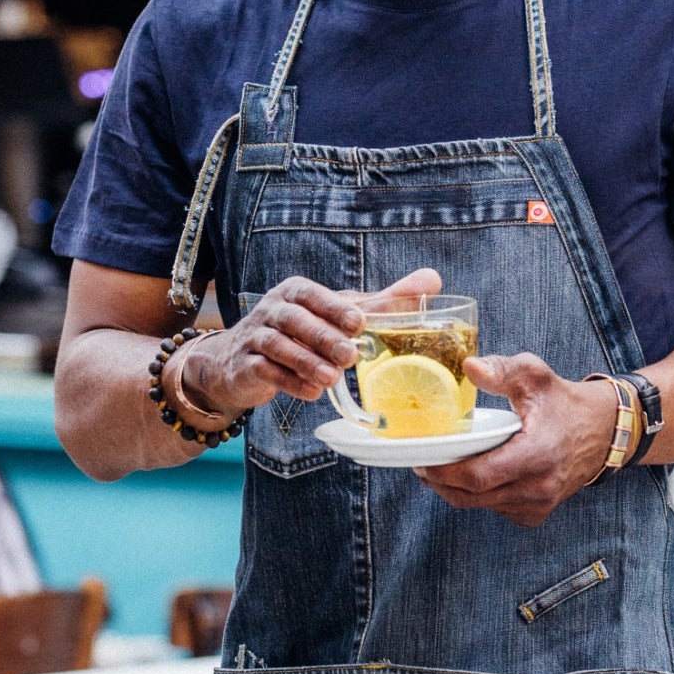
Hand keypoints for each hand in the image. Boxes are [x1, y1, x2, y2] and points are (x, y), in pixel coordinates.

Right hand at [182, 268, 442, 415]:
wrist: (241, 361)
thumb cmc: (302, 331)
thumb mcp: (338, 314)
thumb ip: (382, 301)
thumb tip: (432, 280)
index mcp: (296, 292)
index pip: (313, 294)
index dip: (333, 307)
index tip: (357, 322)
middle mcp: (272, 309)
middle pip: (294, 319)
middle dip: (322, 337)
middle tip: (350, 356)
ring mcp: (255, 337)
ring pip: (278, 346)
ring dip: (305, 363)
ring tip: (332, 379)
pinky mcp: (246, 365)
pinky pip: (266, 372)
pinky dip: (289, 383)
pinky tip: (311, 394)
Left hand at [416, 354, 618, 526]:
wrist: (602, 432)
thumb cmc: (564, 402)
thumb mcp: (535, 375)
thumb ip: (502, 369)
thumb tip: (469, 367)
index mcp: (536, 454)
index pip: (478, 476)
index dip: (443, 472)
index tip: (422, 460)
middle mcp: (538, 487)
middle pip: (471, 496)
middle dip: (440, 483)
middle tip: (422, 463)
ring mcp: (538, 505)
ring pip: (481, 506)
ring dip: (457, 490)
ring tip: (442, 467)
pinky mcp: (536, 514)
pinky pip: (496, 510)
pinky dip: (479, 496)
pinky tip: (474, 476)